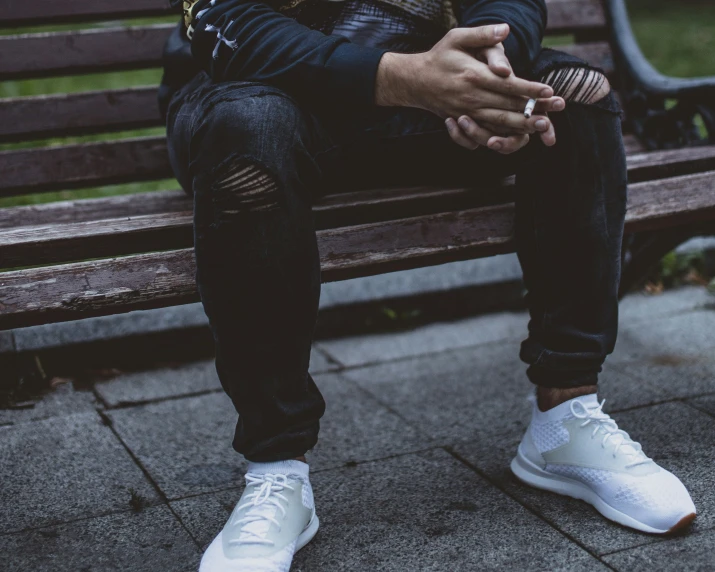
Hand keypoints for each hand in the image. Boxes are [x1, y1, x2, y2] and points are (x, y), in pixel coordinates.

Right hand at [376, 24, 563, 152]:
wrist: (414, 82)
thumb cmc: (439, 57)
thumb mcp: (456, 37)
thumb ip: (482, 34)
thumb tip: (506, 29)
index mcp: (473, 76)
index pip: (508, 85)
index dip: (530, 89)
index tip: (550, 91)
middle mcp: (471, 98)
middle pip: (508, 107)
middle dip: (534, 110)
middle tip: (557, 111)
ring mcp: (467, 113)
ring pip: (500, 124)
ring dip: (524, 126)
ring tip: (545, 127)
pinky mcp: (463, 122)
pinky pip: (485, 134)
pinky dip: (502, 137)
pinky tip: (519, 137)